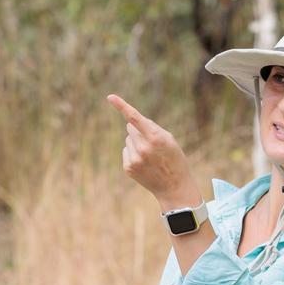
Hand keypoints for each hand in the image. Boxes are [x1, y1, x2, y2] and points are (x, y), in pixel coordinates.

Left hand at [106, 94, 201, 209]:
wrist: (174, 187)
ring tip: (150, 156)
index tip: (110, 97)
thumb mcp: (169, 140)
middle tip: (152, 144)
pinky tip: (144, 163)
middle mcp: (143, 148)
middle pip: (130, 128)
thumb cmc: (174, 159)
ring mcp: (134, 159)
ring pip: (128, 139)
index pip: (135, 118)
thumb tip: (129, 124)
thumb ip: (151, 128)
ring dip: (136, 143)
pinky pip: (126, 150)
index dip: (121, 106)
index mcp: (155, 137)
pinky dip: (133, 154)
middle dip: (138, 131)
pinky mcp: (128, 167)